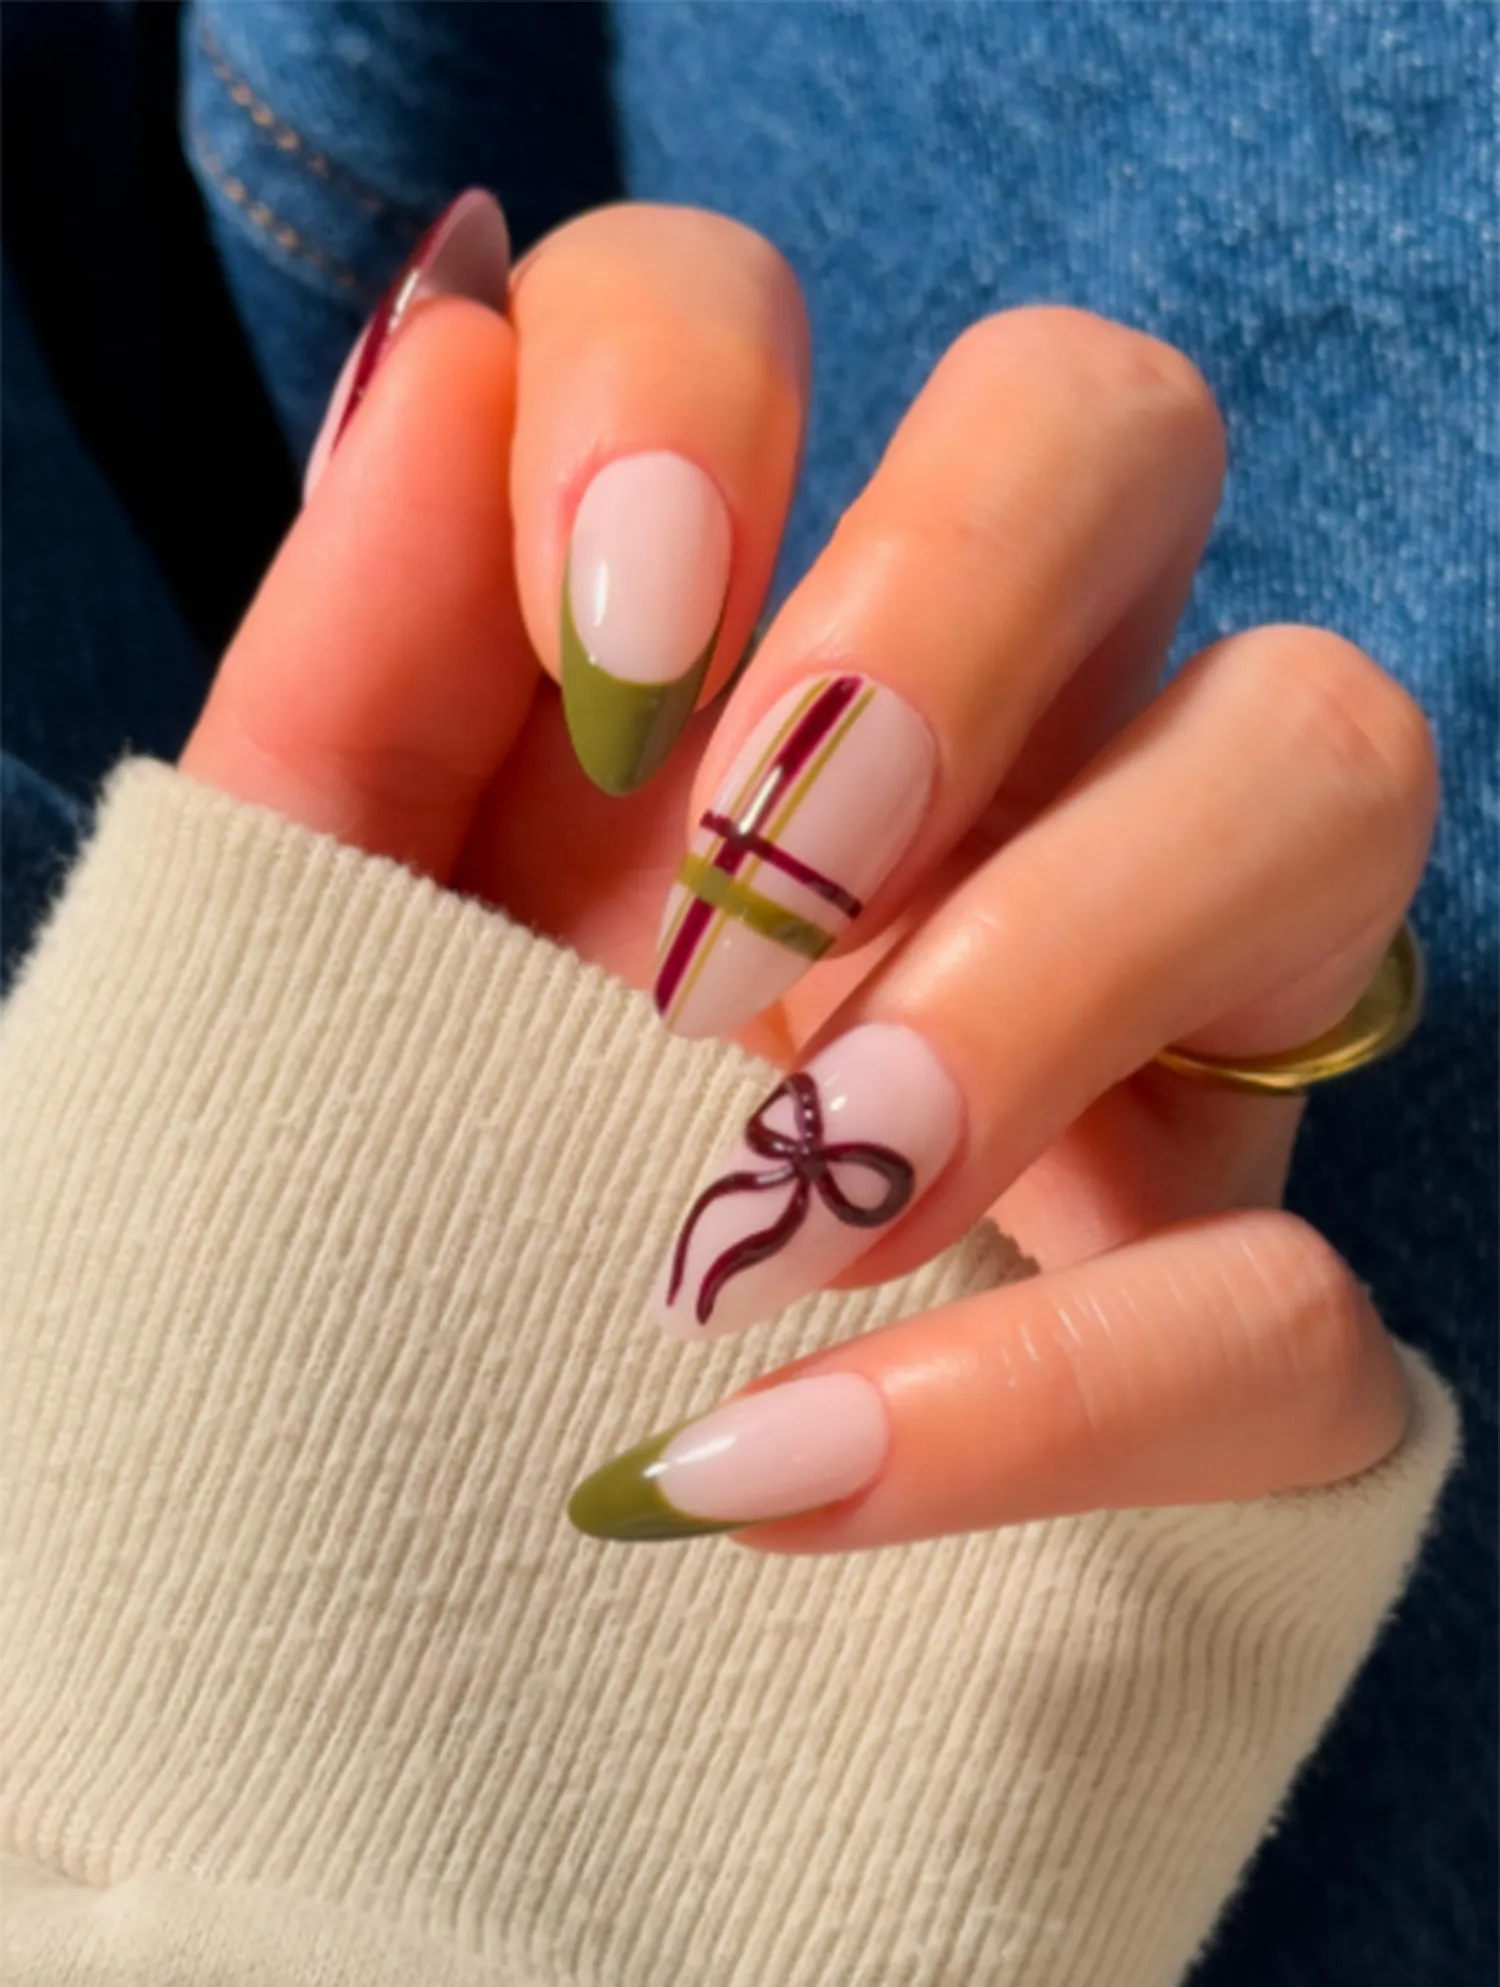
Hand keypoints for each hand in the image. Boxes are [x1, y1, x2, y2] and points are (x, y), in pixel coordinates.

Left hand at [182, 193, 1434, 1548]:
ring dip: (1059, 954)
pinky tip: (783, 1467)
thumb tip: (449, 352)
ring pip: (1332, 770)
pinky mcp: (1232, 1326)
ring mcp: (1155, 1028)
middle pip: (1113, 435)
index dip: (692, 391)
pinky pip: (1304, 1308)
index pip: (747, 310)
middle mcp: (974, 766)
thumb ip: (347, 672)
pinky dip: (1058, 1388)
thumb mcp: (302, 960)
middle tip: (734, 900)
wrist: (397, 1600)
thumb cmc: (346, 1229)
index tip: (601, 637)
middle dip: (947, 608)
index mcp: (706, 656)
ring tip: (796, 1183)